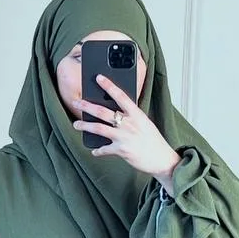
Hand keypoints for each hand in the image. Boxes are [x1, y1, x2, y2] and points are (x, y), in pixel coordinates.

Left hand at [73, 75, 180, 189]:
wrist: (162, 159)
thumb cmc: (154, 141)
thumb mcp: (144, 123)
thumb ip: (131, 117)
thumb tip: (114, 113)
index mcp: (137, 114)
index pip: (121, 96)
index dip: (109, 86)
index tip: (99, 78)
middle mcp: (129, 124)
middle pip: (103, 112)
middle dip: (87, 106)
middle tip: (76, 102)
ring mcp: (124, 137)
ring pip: (99, 128)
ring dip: (85, 125)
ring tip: (76, 124)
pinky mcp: (121, 151)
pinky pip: (104, 149)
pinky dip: (98, 151)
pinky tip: (94, 151)